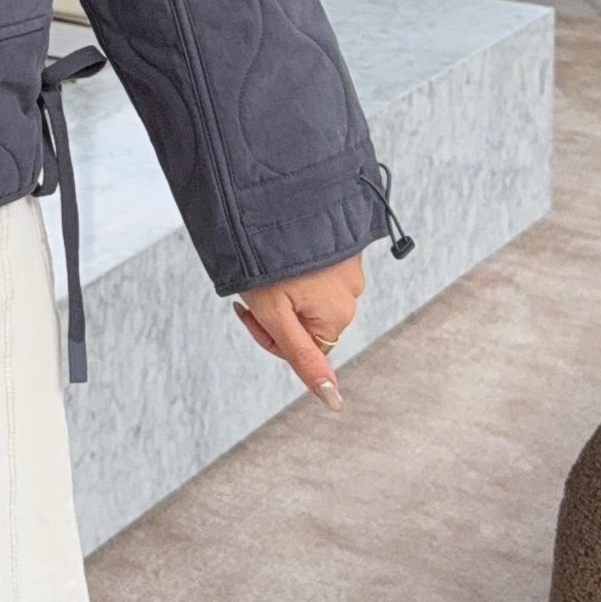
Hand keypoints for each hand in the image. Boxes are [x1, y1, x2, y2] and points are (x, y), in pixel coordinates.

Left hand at [238, 251, 368, 408]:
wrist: (276, 199)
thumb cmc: (270, 258)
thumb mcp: (277, 316)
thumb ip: (305, 360)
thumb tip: (335, 402)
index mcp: (339, 317)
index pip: (304, 350)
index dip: (269, 335)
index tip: (248, 310)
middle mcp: (352, 294)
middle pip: (308, 322)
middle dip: (278, 311)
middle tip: (252, 288)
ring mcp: (350, 267)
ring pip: (309, 295)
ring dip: (286, 288)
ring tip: (265, 266)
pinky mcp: (342, 245)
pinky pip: (317, 269)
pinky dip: (297, 267)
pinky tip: (280, 253)